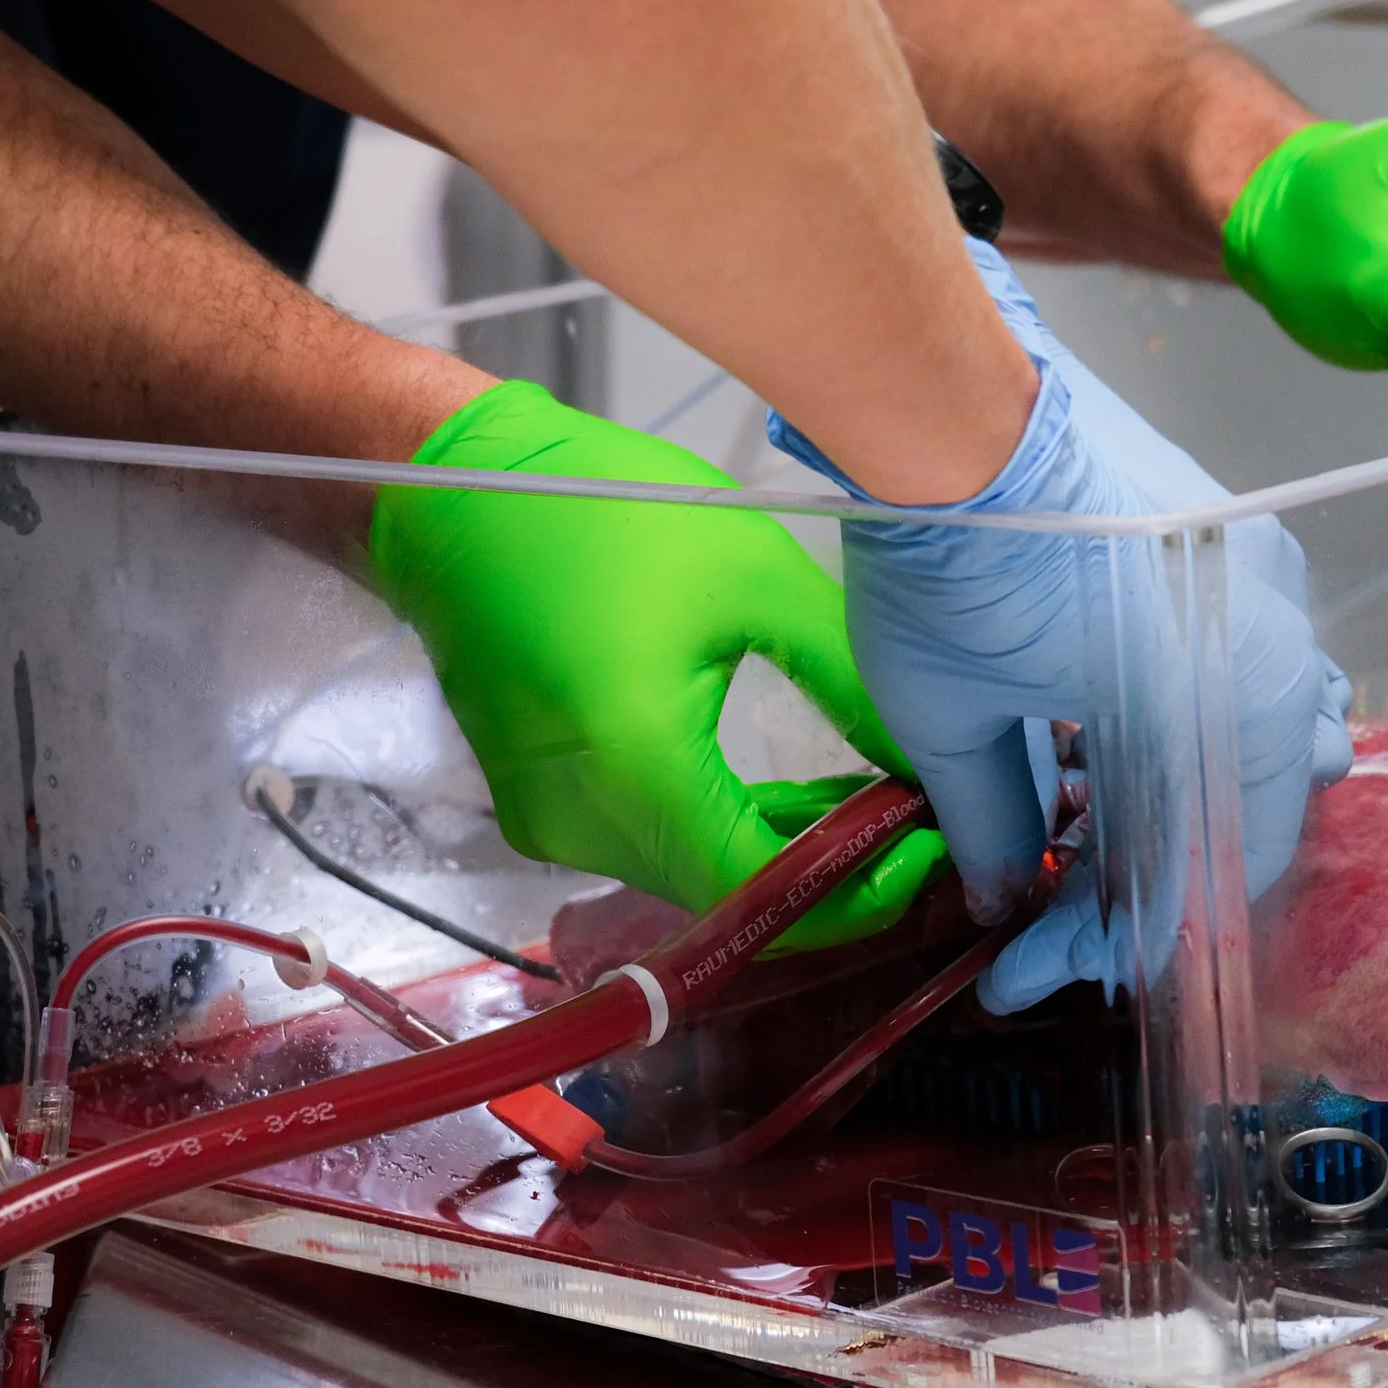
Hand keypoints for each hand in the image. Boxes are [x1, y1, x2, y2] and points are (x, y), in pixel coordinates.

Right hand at [371, 380, 947, 951]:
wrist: (451, 494)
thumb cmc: (594, 514)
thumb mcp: (751, 576)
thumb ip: (852, 682)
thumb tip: (933, 761)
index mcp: (633, 769)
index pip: (766, 892)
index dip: (860, 890)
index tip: (936, 855)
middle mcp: (580, 821)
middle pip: (730, 894)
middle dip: (835, 871)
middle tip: (923, 824)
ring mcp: (547, 820)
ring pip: (692, 875)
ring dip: (782, 852)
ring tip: (873, 801)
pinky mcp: (536, 803)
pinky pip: (649, 843)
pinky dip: (723, 827)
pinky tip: (794, 791)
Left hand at [771, 242, 1350, 1011]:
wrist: (949, 402)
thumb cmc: (949, 567)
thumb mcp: (953, 725)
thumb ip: (994, 829)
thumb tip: (1008, 902)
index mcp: (1225, 710)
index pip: (1200, 874)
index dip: (1112, 938)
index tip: (1032, 968)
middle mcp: (1272, 646)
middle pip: (1235, 807)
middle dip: (1141, 873)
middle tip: (1052, 910)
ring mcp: (1258, 580)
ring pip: (1248, 729)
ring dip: (1171, 793)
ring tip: (1076, 831)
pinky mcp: (1225, 532)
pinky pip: (1234, 656)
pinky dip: (1178, 717)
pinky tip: (1100, 742)